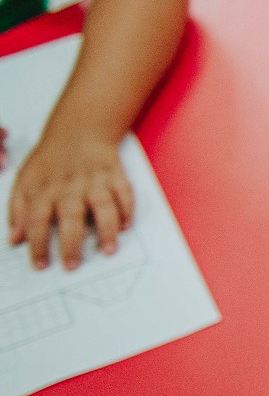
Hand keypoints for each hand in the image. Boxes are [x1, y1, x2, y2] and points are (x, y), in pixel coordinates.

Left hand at [8, 129, 134, 270]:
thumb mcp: (24, 179)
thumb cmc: (51, 159)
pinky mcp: (116, 175)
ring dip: (106, 230)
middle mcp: (69, 186)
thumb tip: (14, 239)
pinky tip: (126, 226)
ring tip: (107, 251)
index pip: (36, 221)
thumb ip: (18, 210)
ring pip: (102, 207)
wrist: (79, 129)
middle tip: (72, 266)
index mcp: (44, 189)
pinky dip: (127, 210)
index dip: (37, 245)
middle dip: (71, 244)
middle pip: (70, 218)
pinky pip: (125, 194)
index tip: (40, 266)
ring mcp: (95, 180)